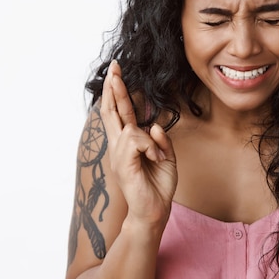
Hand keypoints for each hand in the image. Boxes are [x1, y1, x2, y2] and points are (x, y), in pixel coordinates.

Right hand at [100, 60, 177, 225]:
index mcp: (128, 143)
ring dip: (150, 140)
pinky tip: (155, 160)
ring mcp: (118, 155)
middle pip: (112, 111)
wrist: (154, 211)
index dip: (117, 93)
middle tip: (114, 67)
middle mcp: (119, 146)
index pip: (120, 113)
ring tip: (157, 158)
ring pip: (130, 127)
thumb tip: (154, 126)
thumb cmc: (158, 185)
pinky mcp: (124, 164)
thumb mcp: (166, 157)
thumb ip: (160, 139)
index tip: (115, 73)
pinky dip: (151, 148)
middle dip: (113, 88)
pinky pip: (137, 140)